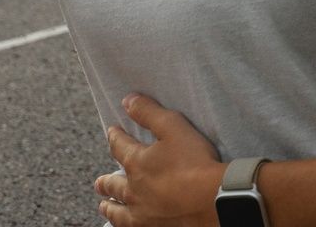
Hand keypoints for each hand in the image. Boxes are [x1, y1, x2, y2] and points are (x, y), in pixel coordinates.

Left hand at [95, 93, 223, 225]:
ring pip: (119, 212)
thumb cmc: (196, 163)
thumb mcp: (172, 126)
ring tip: (104, 205)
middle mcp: (134, 190)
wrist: (216, 202)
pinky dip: (125, 225)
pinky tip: (127, 225)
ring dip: (110, 207)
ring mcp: (144, 215)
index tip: (112, 132)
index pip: (118, 145)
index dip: (114, 136)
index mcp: (136, 162)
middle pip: (114, 185)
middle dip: (106, 182)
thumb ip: (148, 112)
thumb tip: (127, 101)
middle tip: (99, 183)